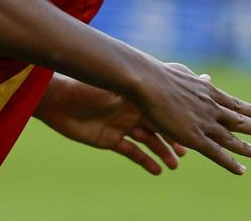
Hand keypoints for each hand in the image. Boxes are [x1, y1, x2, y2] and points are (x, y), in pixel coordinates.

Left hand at [36, 75, 185, 174]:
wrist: (56, 99)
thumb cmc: (85, 87)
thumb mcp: (114, 86)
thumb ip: (138, 87)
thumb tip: (162, 79)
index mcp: (135, 95)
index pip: (163, 108)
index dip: (178, 119)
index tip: (194, 129)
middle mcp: (131, 110)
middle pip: (160, 126)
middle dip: (174, 139)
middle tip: (186, 152)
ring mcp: (121, 125)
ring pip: (148, 141)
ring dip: (162, 153)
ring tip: (173, 165)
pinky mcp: (109, 139)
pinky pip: (131, 152)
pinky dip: (144, 161)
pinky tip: (157, 171)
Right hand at [130, 62, 250, 174]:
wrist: (148, 81)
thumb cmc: (158, 73)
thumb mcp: (183, 72)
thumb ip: (195, 79)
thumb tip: (205, 77)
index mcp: (208, 92)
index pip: (234, 103)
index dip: (250, 110)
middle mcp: (212, 108)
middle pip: (240, 120)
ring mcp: (204, 123)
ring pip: (231, 138)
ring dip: (246, 147)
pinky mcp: (193, 137)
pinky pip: (216, 153)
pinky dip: (230, 162)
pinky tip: (241, 170)